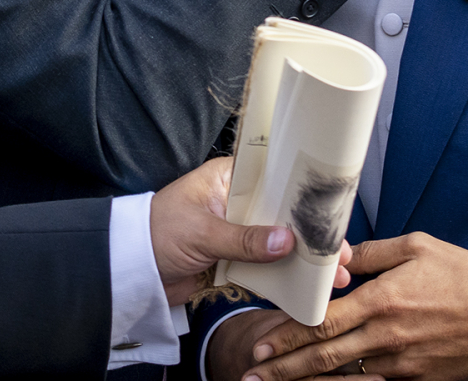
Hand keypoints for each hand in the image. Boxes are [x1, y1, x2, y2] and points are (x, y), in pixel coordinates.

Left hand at [149, 158, 353, 305]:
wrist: (128, 270)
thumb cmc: (155, 233)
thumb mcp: (202, 232)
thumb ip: (244, 239)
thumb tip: (286, 241)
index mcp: (229, 178)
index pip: (276, 178)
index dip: (305, 196)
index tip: (333, 212)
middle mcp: (236, 201)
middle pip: (283, 214)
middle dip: (312, 235)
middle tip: (339, 253)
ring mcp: (236, 231)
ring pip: (277, 244)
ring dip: (303, 260)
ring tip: (332, 277)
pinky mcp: (231, 259)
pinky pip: (264, 267)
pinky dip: (284, 278)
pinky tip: (307, 288)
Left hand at [240, 233, 467, 380]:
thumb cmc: (462, 274)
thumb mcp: (415, 247)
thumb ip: (370, 255)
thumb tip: (335, 256)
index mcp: (383, 301)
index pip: (323, 323)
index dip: (287, 337)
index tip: (260, 345)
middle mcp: (388, 337)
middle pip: (324, 359)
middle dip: (284, 369)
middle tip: (253, 375)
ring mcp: (404, 365)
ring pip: (345, 378)